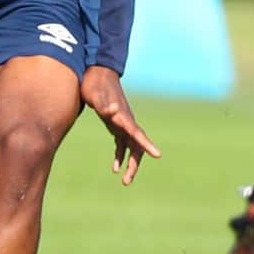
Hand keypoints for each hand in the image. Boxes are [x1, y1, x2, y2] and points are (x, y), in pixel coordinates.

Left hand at [81, 65, 159, 184]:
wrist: (96, 73)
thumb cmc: (95, 84)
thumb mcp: (95, 95)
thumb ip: (103, 104)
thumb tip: (110, 110)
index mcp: (123, 117)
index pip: (137, 134)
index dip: (147, 144)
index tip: (158, 155)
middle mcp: (126, 122)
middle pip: (136, 147)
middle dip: (134, 164)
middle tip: (127, 181)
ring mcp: (122, 124)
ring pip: (131, 148)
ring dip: (129, 164)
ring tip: (124, 181)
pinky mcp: (115, 124)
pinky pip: (122, 144)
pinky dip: (120, 155)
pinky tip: (115, 167)